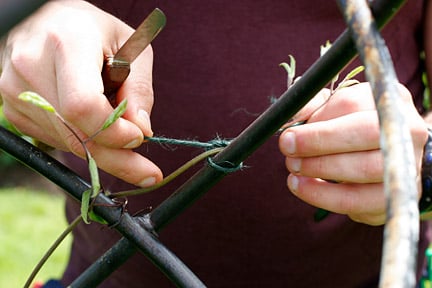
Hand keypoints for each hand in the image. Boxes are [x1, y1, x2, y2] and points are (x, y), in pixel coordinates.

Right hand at [0, 0, 161, 186]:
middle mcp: (32, 66)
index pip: (83, 105)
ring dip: (102, 152)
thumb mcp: (131, 47)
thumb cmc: (94, 30)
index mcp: (66, 43)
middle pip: (75, 133)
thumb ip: (139, 88)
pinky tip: (94, 126)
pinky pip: (56, 141)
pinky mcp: (14, 110)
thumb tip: (142, 131)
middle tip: (147, 172)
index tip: (139, 138)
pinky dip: (83, 143)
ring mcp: (15, 91)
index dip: (114, 131)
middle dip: (116, 159)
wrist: (47, 20)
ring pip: (67, 143)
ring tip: (124, 139)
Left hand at [279, 83, 427, 224]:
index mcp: (387, 100)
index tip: (289, 134)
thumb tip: (289, 116)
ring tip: (293, 169)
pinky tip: (302, 187)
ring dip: (320, 170)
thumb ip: (312, 107)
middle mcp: (407, 129)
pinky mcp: (398, 196)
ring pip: (365, 168)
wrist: (388, 160)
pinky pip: (358, 201)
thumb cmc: (351, 130)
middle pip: (366, 132)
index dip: (317, 119)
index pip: (352, 103)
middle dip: (319, 142)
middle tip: (288, 150)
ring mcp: (408, 164)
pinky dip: (323, 196)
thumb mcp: (334, 109)